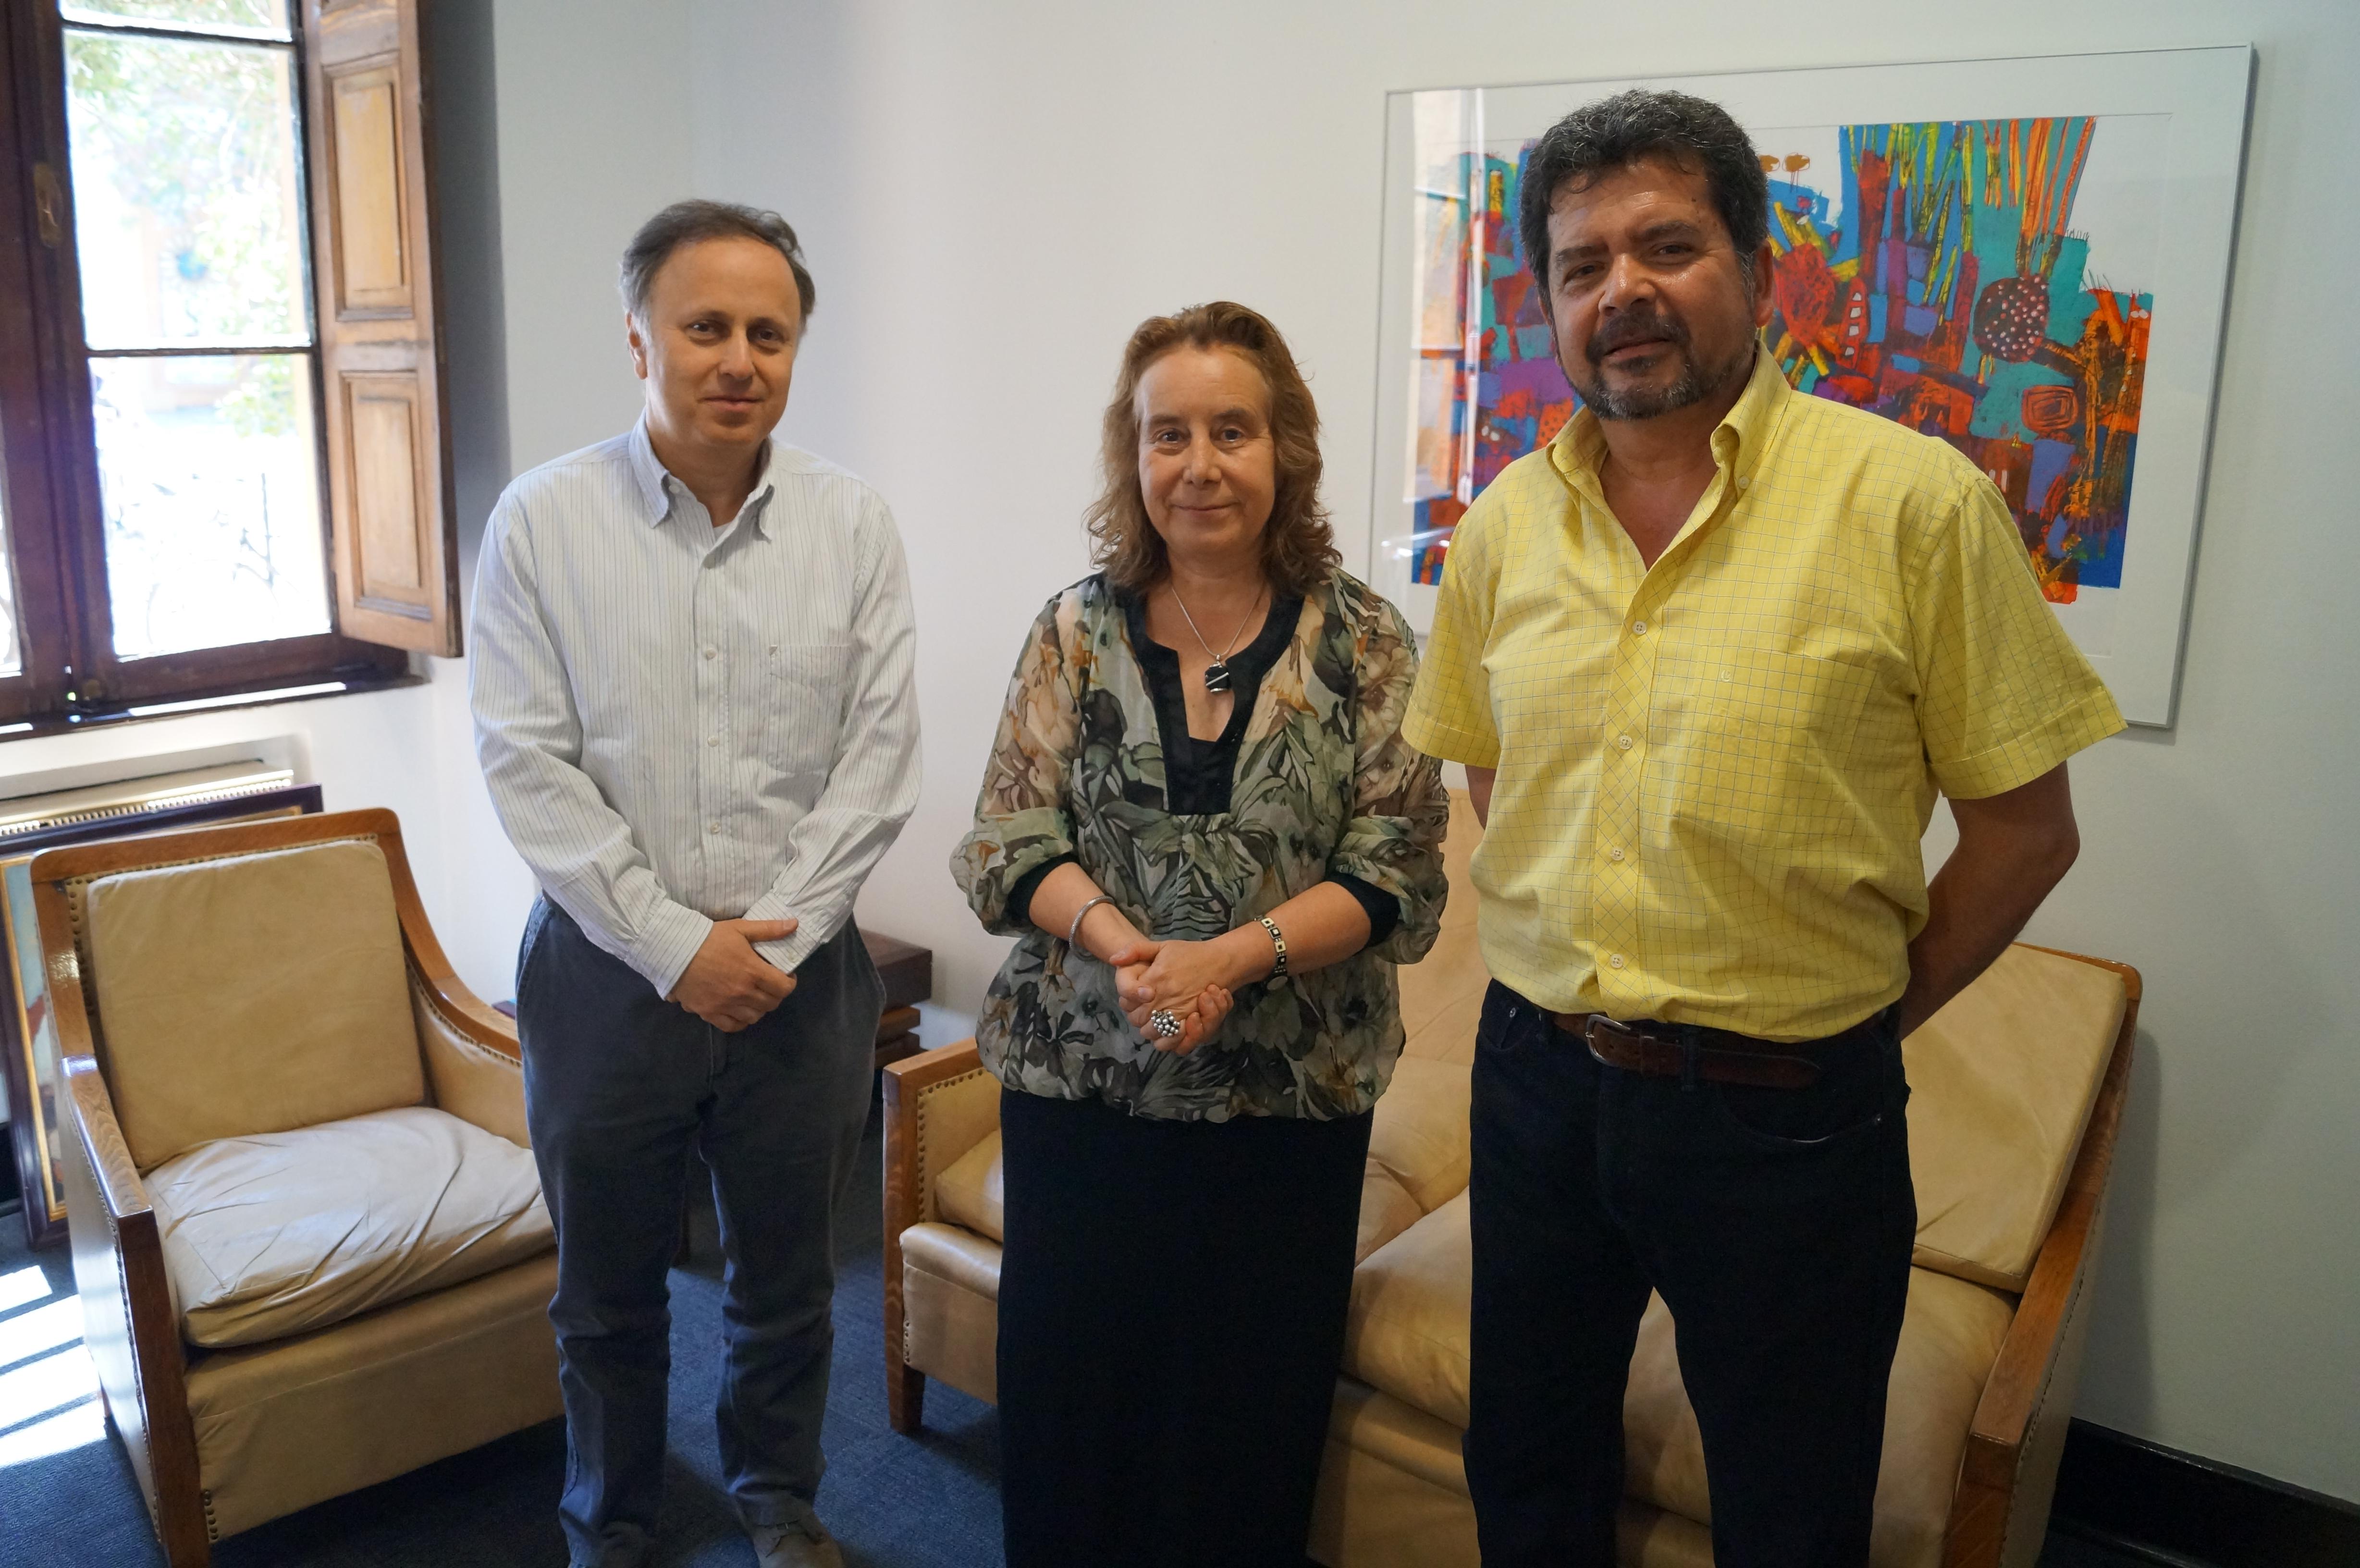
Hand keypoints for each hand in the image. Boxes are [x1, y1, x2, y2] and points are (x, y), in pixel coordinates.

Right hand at [669, 917, 797, 1031]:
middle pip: (771, 1004)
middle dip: (776, 994)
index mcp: (753, 972)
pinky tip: (739, 1011)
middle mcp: (742, 992)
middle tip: (770, 985)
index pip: (783, 988)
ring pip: (754, 1017)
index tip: (786, 976)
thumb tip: (794, 924)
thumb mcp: (740, 928)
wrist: (675, 949)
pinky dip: (740, 1021)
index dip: (789, 983)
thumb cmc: (709, 937)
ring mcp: (725, 1005)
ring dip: (759, 1008)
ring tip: (755, 998)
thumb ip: (769, 930)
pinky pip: (732, 1026)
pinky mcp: (709, 1012)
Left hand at [1108, 938, 1238, 1054]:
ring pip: (1155, 1034)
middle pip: (1139, 1021)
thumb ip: (1135, 950)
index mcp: (1155, 980)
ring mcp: (1180, 1012)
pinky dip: (1172, 1041)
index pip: (1128, 1002)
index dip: (1128, 1004)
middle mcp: (1165, 998)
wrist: (1220, 961)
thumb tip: (1113, 960)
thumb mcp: (1162, 946)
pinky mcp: (1194, 1022)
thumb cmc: (1190, 953)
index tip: (1135, 998)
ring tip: (1159, 1019)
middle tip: (1147, 1009)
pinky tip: (1172, 1030)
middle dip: (1140, 1018)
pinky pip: (1177, 1043)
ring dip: (1154, 1030)